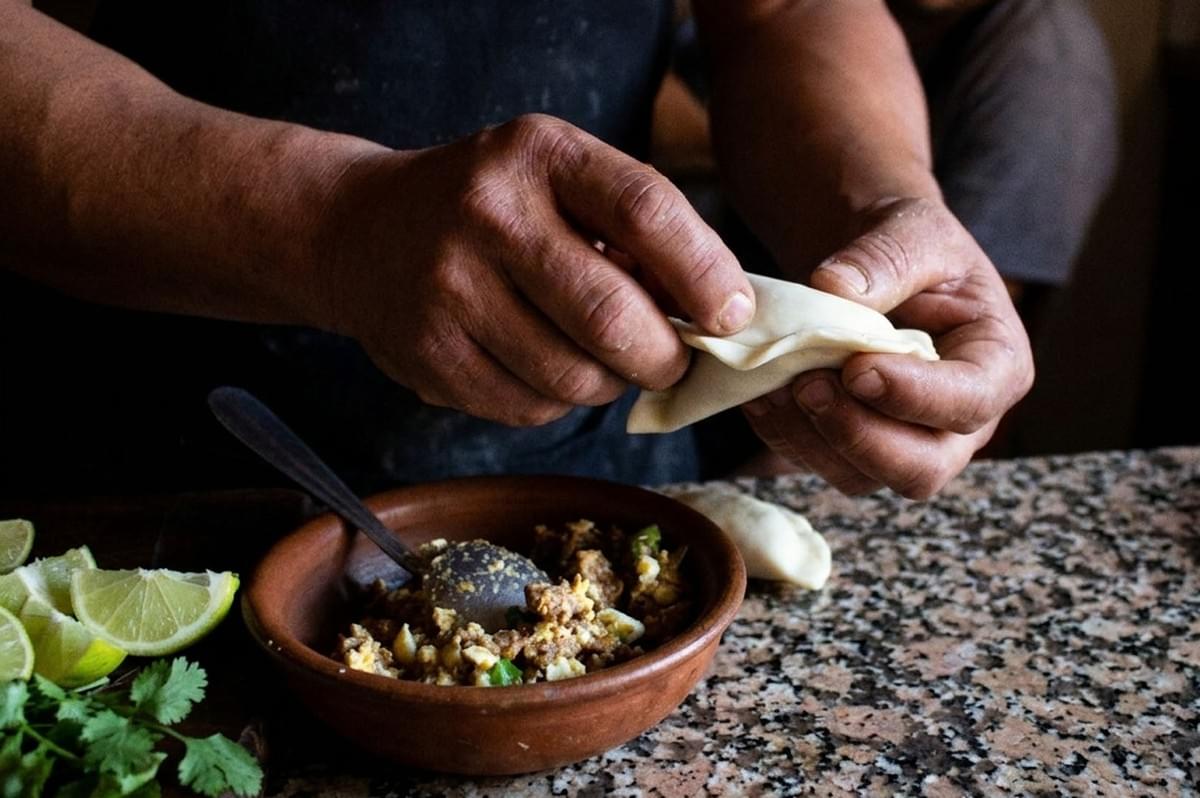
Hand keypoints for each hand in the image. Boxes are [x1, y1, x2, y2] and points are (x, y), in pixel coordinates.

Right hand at [315, 114, 753, 425]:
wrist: (361, 231)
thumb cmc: (495, 207)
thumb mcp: (561, 181)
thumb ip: (636, 232)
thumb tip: (716, 313)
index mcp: (540, 154)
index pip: (645, 210)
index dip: (704, 273)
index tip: (733, 316)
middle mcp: (489, 213)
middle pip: (609, 314)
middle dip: (662, 356)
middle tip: (671, 362)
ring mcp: (449, 287)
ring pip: (572, 376)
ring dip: (610, 384)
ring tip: (601, 359)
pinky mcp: (427, 353)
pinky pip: (528, 408)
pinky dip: (557, 402)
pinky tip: (545, 368)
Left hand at [742, 197, 1033, 497]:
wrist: (877, 266)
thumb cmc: (914, 248)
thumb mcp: (914, 231)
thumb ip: (887, 258)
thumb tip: (834, 288)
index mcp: (995, 366)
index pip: (969, 403)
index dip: (914, 396)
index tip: (858, 368)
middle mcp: (956, 422)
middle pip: (921, 469)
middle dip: (859, 436)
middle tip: (809, 386)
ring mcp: (904, 442)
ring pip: (861, 476)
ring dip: (811, 438)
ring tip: (776, 385)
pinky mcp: (851, 448)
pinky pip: (816, 462)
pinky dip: (783, 433)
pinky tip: (762, 393)